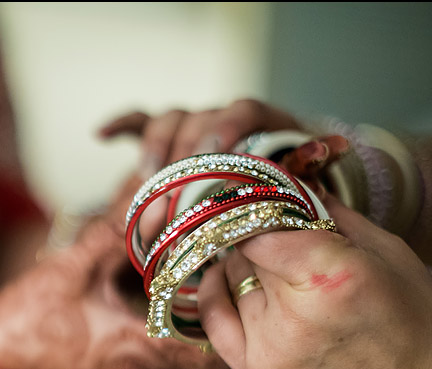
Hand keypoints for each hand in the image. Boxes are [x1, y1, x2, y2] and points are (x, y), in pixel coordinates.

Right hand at [0, 175, 224, 368]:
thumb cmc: (27, 322)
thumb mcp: (74, 266)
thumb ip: (119, 227)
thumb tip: (154, 185)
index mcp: (144, 348)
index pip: (218, 337)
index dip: (233, 300)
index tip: (236, 264)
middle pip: (216, 351)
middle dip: (226, 309)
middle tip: (231, 263)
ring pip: (195, 354)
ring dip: (204, 318)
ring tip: (206, 272)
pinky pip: (170, 352)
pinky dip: (179, 324)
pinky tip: (171, 289)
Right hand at [100, 99, 351, 249]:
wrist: (271, 178)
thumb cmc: (285, 185)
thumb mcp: (303, 181)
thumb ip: (311, 167)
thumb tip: (331, 149)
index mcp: (259, 121)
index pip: (241, 111)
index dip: (226, 128)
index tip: (216, 152)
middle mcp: (221, 117)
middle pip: (196, 120)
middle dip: (181, 159)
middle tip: (173, 195)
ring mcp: (191, 125)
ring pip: (167, 121)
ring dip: (155, 149)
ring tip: (147, 181)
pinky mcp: (166, 138)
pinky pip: (139, 122)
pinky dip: (121, 126)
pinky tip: (100, 136)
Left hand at [197, 197, 431, 368]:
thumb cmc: (417, 323)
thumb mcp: (387, 253)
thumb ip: (331, 215)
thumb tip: (292, 184)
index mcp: (330, 276)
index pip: (258, 226)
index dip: (262, 212)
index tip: (268, 205)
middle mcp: (293, 315)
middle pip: (244, 252)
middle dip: (261, 240)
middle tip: (283, 240)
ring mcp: (269, 350)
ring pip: (229, 281)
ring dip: (246, 268)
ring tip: (277, 270)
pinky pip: (211, 321)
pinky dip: (213, 294)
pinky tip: (222, 279)